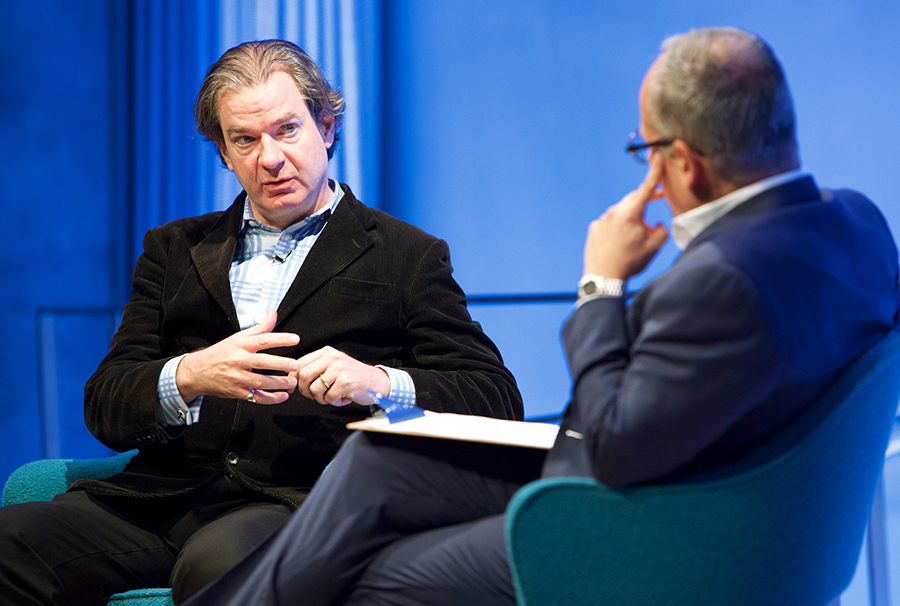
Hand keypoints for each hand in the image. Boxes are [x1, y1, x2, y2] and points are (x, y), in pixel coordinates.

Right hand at [175, 310, 300, 403]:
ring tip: (292, 382)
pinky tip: (282, 396)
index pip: (262, 339)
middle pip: (261, 362)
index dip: (280, 339)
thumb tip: (274, 313)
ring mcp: (236, 378)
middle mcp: (238, 360)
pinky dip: (270, 399)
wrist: (197, 371)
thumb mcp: (238, 337)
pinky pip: (255, 397)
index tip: (296, 339)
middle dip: (280, 364)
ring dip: (278, 383)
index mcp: (240, 345)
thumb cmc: (222, 353)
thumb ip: (260, 327)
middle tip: (295, 364)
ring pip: (259, 382)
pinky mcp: (236, 392)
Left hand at [292, 346, 391, 406]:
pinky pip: (329, 398)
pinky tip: (344, 397)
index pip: (299, 364)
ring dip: (322, 399)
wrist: (377, 382)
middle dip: (306, 391)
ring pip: (314, 389)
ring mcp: (339, 369)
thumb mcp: (333, 367)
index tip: (293, 389)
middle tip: (317, 396)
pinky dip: (335, 402)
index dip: (293, 379)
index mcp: (326, 352)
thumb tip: (291, 380)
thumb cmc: (353, 378)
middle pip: (304, 376)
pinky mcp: (345, 381)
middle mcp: (332, 357)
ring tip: (333, 396)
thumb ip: (315, 369)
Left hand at [584, 159, 668, 279]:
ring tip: (635, 237)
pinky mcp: (594, 227)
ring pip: (621, 210)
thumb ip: (661, 231)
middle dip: (647, 198)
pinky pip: (609, 221)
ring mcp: (602, 219)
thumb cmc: (629, 263)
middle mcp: (614, 212)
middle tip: (659, 199)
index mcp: (631, 214)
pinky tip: (619, 241)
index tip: (657, 157)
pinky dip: (617, 225)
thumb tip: (658, 224)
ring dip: (631, 216)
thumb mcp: (653, 248)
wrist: (602, 278)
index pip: (646, 188)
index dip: (654, 173)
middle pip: (634, 198)